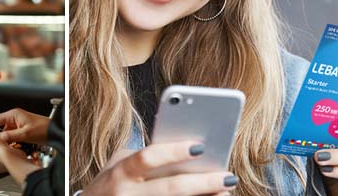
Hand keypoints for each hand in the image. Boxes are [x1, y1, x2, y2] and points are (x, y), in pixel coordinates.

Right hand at [0, 108, 49, 143]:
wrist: (55, 132)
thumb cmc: (44, 128)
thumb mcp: (24, 134)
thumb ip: (8, 136)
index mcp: (13, 114)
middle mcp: (15, 118)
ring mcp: (18, 124)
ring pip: (5, 134)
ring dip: (4, 141)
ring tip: (3, 147)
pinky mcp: (22, 130)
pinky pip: (11, 136)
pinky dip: (10, 142)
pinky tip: (12, 147)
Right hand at [81, 142, 237, 195]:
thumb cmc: (110, 184)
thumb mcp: (118, 165)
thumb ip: (144, 156)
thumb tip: (183, 149)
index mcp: (121, 172)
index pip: (148, 158)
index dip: (173, 152)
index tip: (200, 146)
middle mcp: (127, 194)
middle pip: (170, 188)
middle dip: (202, 182)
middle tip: (228, 176)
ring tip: (225, 191)